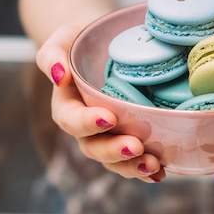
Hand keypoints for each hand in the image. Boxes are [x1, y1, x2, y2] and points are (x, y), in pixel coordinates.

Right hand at [35, 23, 165, 182]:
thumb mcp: (63, 39)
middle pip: (94, 148)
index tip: (109, 118)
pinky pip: (134, 160)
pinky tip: (162, 173)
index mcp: (67, 106)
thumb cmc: (81, 40)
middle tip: (136, 147)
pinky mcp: (128, 139)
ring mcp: (107, 137)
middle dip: (115, 151)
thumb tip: (60, 75)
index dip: (88, 123)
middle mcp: (85, 128)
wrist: (103, 45)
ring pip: (114, 161)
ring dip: (132, 166)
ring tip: (153, 165)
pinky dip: (147, 170)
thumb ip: (52, 56)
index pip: (71, 120)